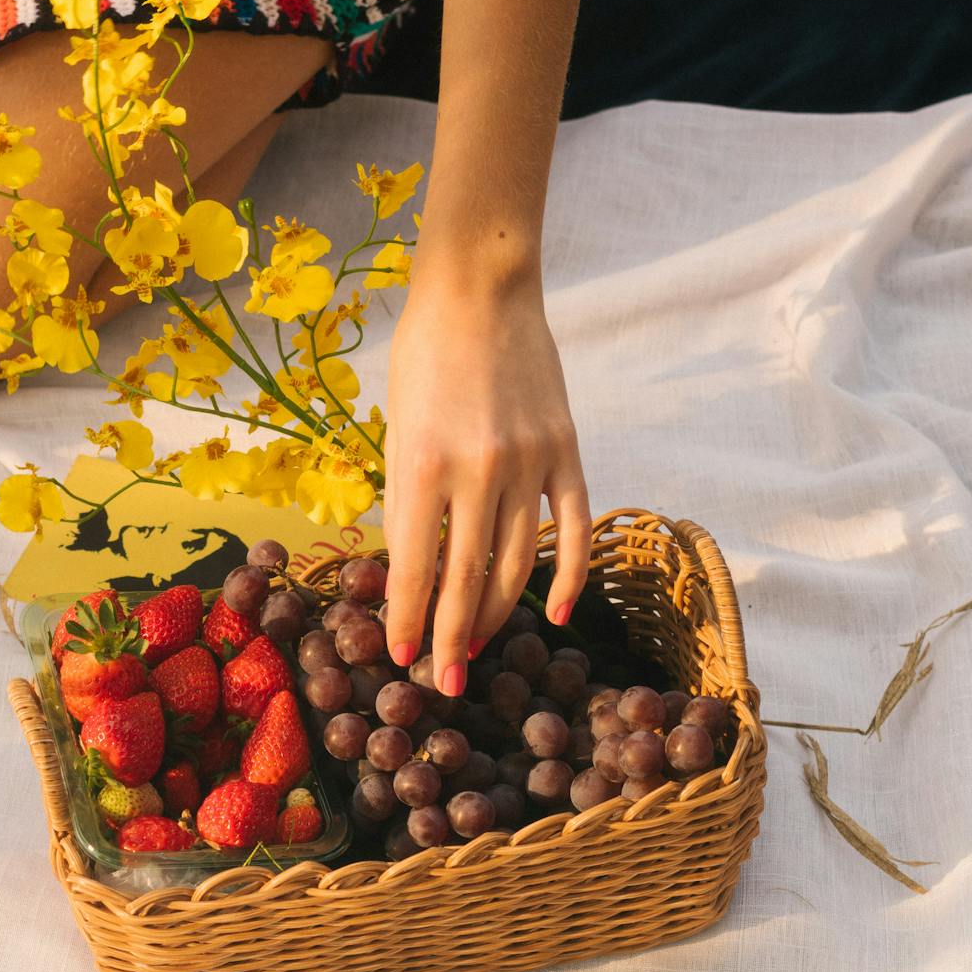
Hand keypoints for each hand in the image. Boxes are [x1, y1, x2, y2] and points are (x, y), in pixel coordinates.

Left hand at [381, 267, 589, 696]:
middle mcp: (478, 469)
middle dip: (454, 638)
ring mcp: (529, 461)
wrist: (481, 289)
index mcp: (423, 464)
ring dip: (498, 615)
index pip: (416, 567)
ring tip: (481, 648)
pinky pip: (572, 529)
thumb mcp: (398, 429)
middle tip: (446, 681)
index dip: (410, 619)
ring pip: (518, 563)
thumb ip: (407, 500)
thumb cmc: (422, 357)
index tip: (404, 658)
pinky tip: (553, 614)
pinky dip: (567, 577)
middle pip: (468, 579)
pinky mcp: (566, 450)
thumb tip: (412, 570)